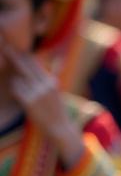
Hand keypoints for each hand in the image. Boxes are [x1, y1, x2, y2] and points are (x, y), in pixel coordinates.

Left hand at [0, 35, 82, 164]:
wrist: (60, 128)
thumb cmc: (57, 111)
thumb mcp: (56, 92)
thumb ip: (49, 79)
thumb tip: (53, 63)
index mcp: (52, 82)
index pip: (36, 64)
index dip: (25, 56)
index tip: (17, 48)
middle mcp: (45, 85)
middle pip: (26, 67)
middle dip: (15, 57)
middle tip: (6, 47)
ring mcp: (37, 93)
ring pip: (19, 80)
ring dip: (16, 82)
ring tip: (23, 91)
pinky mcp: (29, 101)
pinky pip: (16, 90)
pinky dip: (15, 91)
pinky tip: (19, 96)